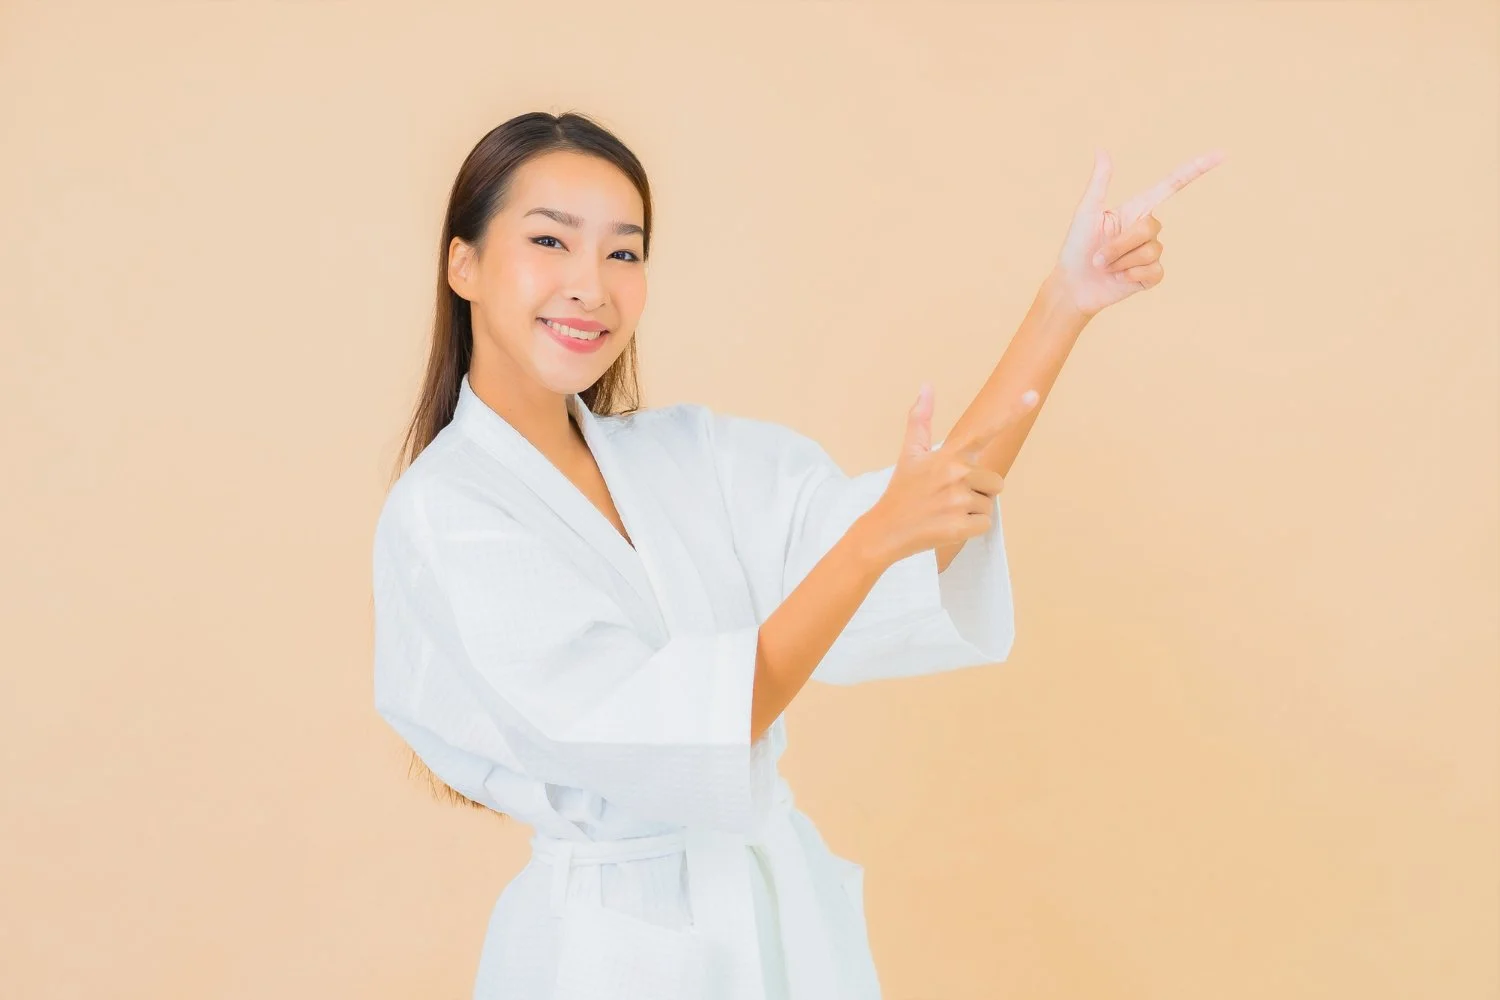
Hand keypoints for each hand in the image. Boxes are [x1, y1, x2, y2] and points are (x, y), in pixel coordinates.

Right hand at [858, 382, 1039, 566]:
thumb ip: (920, 419)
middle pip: (995, 482)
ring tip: (945, 511)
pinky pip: (984, 524)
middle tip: (948, 497)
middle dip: (978, 492)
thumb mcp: (909, 454)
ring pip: (989, 504)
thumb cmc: (902, 491)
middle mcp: (956, 474)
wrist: (885, 530)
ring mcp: (957, 501)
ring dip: (972, 511)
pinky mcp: (959, 526)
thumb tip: (926, 386)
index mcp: (948, 456)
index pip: (985, 430)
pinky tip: (947, 525)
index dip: (1012, 412)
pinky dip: (970, 529)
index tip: (1033, 395)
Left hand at [1053, 148, 1224, 316]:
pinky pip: (1153, 271)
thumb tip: (1101, 149)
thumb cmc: (1076, 247)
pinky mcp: (1152, 275)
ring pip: (1150, 251)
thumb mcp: (1087, 212)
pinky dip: (1131, 276)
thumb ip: (1099, 182)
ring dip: (1120, 261)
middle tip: (1098, 257)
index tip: (1221, 154)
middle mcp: (1148, 228)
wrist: (1073, 285)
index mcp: (1136, 209)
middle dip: (1119, 245)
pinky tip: (1119, 279)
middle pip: (1150, 227)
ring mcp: (1152, 252)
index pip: (1172, 185)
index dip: (1196, 169)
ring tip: (1104, 267)